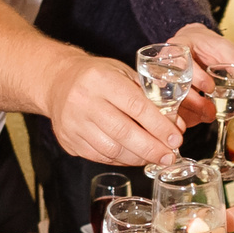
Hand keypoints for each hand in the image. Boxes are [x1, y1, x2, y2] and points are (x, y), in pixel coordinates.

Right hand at [46, 54, 181, 165]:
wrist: (57, 81)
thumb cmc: (96, 75)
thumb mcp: (122, 72)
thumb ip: (148, 94)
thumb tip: (175, 122)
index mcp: (101, 79)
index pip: (136, 106)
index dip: (159, 126)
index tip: (176, 138)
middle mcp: (84, 101)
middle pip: (124, 133)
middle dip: (151, 148)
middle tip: (169, 155)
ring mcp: (73, 123)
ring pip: (112, 149)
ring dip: (138, 157)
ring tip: (155, 157)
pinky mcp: (68, 140)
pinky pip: (100, 157)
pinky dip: (122, 160)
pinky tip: (135, 157)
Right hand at [167, 22, 233, 125]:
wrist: (194, 44)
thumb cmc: (208, 45)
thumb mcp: (224, 48)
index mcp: (180, 46)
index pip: (181, 61)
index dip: (196, 76)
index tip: (210, 87)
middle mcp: (166, 62)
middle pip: (173, 85)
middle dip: (194, 101)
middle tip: (211, 112)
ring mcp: (162, 78)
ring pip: (169, 99)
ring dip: (190, 112)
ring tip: (208, 116)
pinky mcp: (164, 93)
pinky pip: (169, 107)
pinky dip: (184, 116)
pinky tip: (198, 118)